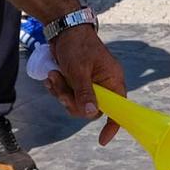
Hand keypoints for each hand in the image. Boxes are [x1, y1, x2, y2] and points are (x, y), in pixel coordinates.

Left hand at [45, 25, 126, 145]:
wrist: (64, 28)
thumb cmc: (77, 44)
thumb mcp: (80, 69)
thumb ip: (85, 92)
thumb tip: (92, 113)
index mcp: (113, 80)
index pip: (118, 108)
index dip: (113, 125)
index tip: (102, 140)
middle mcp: (104, 84)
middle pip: (90, 109)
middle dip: (71, 101)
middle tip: (60, 87)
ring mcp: (90, 84)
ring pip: (75, 104)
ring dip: (61, 92)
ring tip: (53, 75)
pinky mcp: (77, 82)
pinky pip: (68, 96)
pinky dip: (57, 89)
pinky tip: (51, 77)